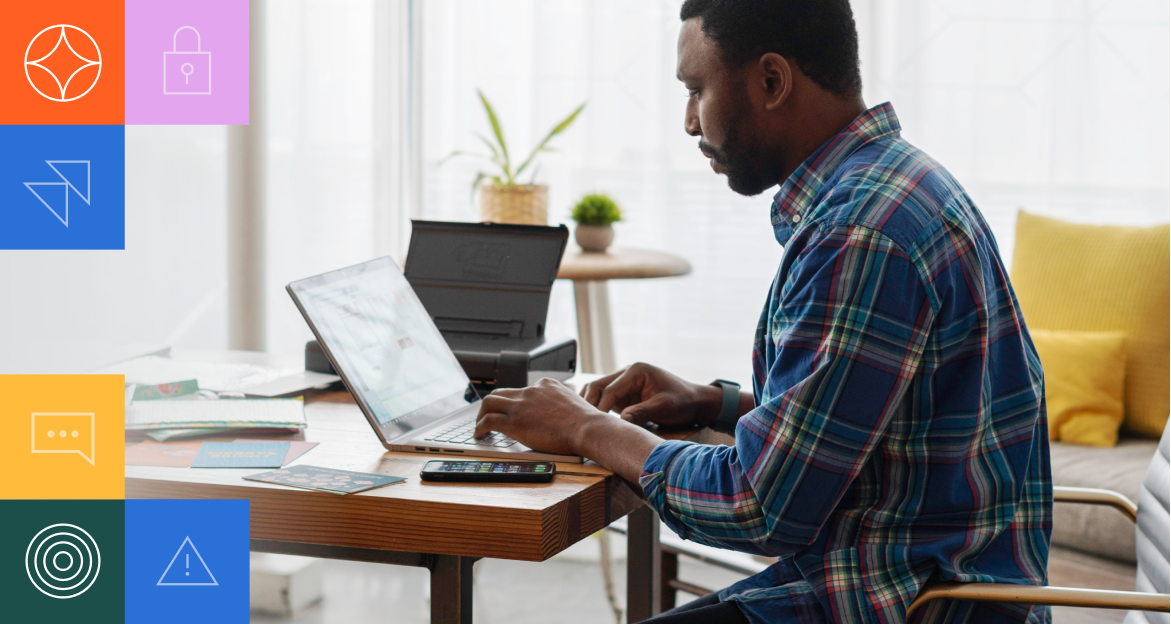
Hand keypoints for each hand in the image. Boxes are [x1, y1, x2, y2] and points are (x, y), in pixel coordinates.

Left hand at [474, 378, 605, 455]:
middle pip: (500, 392)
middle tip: (488, 416)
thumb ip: (559, 403)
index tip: (511, 412)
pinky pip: (488, 421)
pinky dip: (479, 427)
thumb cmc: (586, 422)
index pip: (521, 390)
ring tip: (480, 427)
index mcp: (545, 385)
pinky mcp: (515, 422)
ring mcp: (521, 405)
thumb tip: (558, 414)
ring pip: (489, 403)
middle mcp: (530, 391)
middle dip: (491, 405)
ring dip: (481, 415)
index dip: (513, 402)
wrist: (587, 428)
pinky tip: (480, 435)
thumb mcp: (573, 402)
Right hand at [580, 362, 721, 428]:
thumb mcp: (664, 406)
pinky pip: (604, 400)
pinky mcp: (623, 395)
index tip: (596, 425)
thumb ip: (643, 412)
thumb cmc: (682, 401)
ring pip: (597, 392)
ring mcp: (623, 384)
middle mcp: (626, 374)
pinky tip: (592, 423)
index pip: (610, 389)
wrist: (694, 401)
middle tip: (583, 424)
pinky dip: (597, 409)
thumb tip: (623, 420)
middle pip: (597, 386)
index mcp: (635, 371)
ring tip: (583, 424)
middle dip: (589, 404)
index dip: (600, 407)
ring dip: (590, 405)